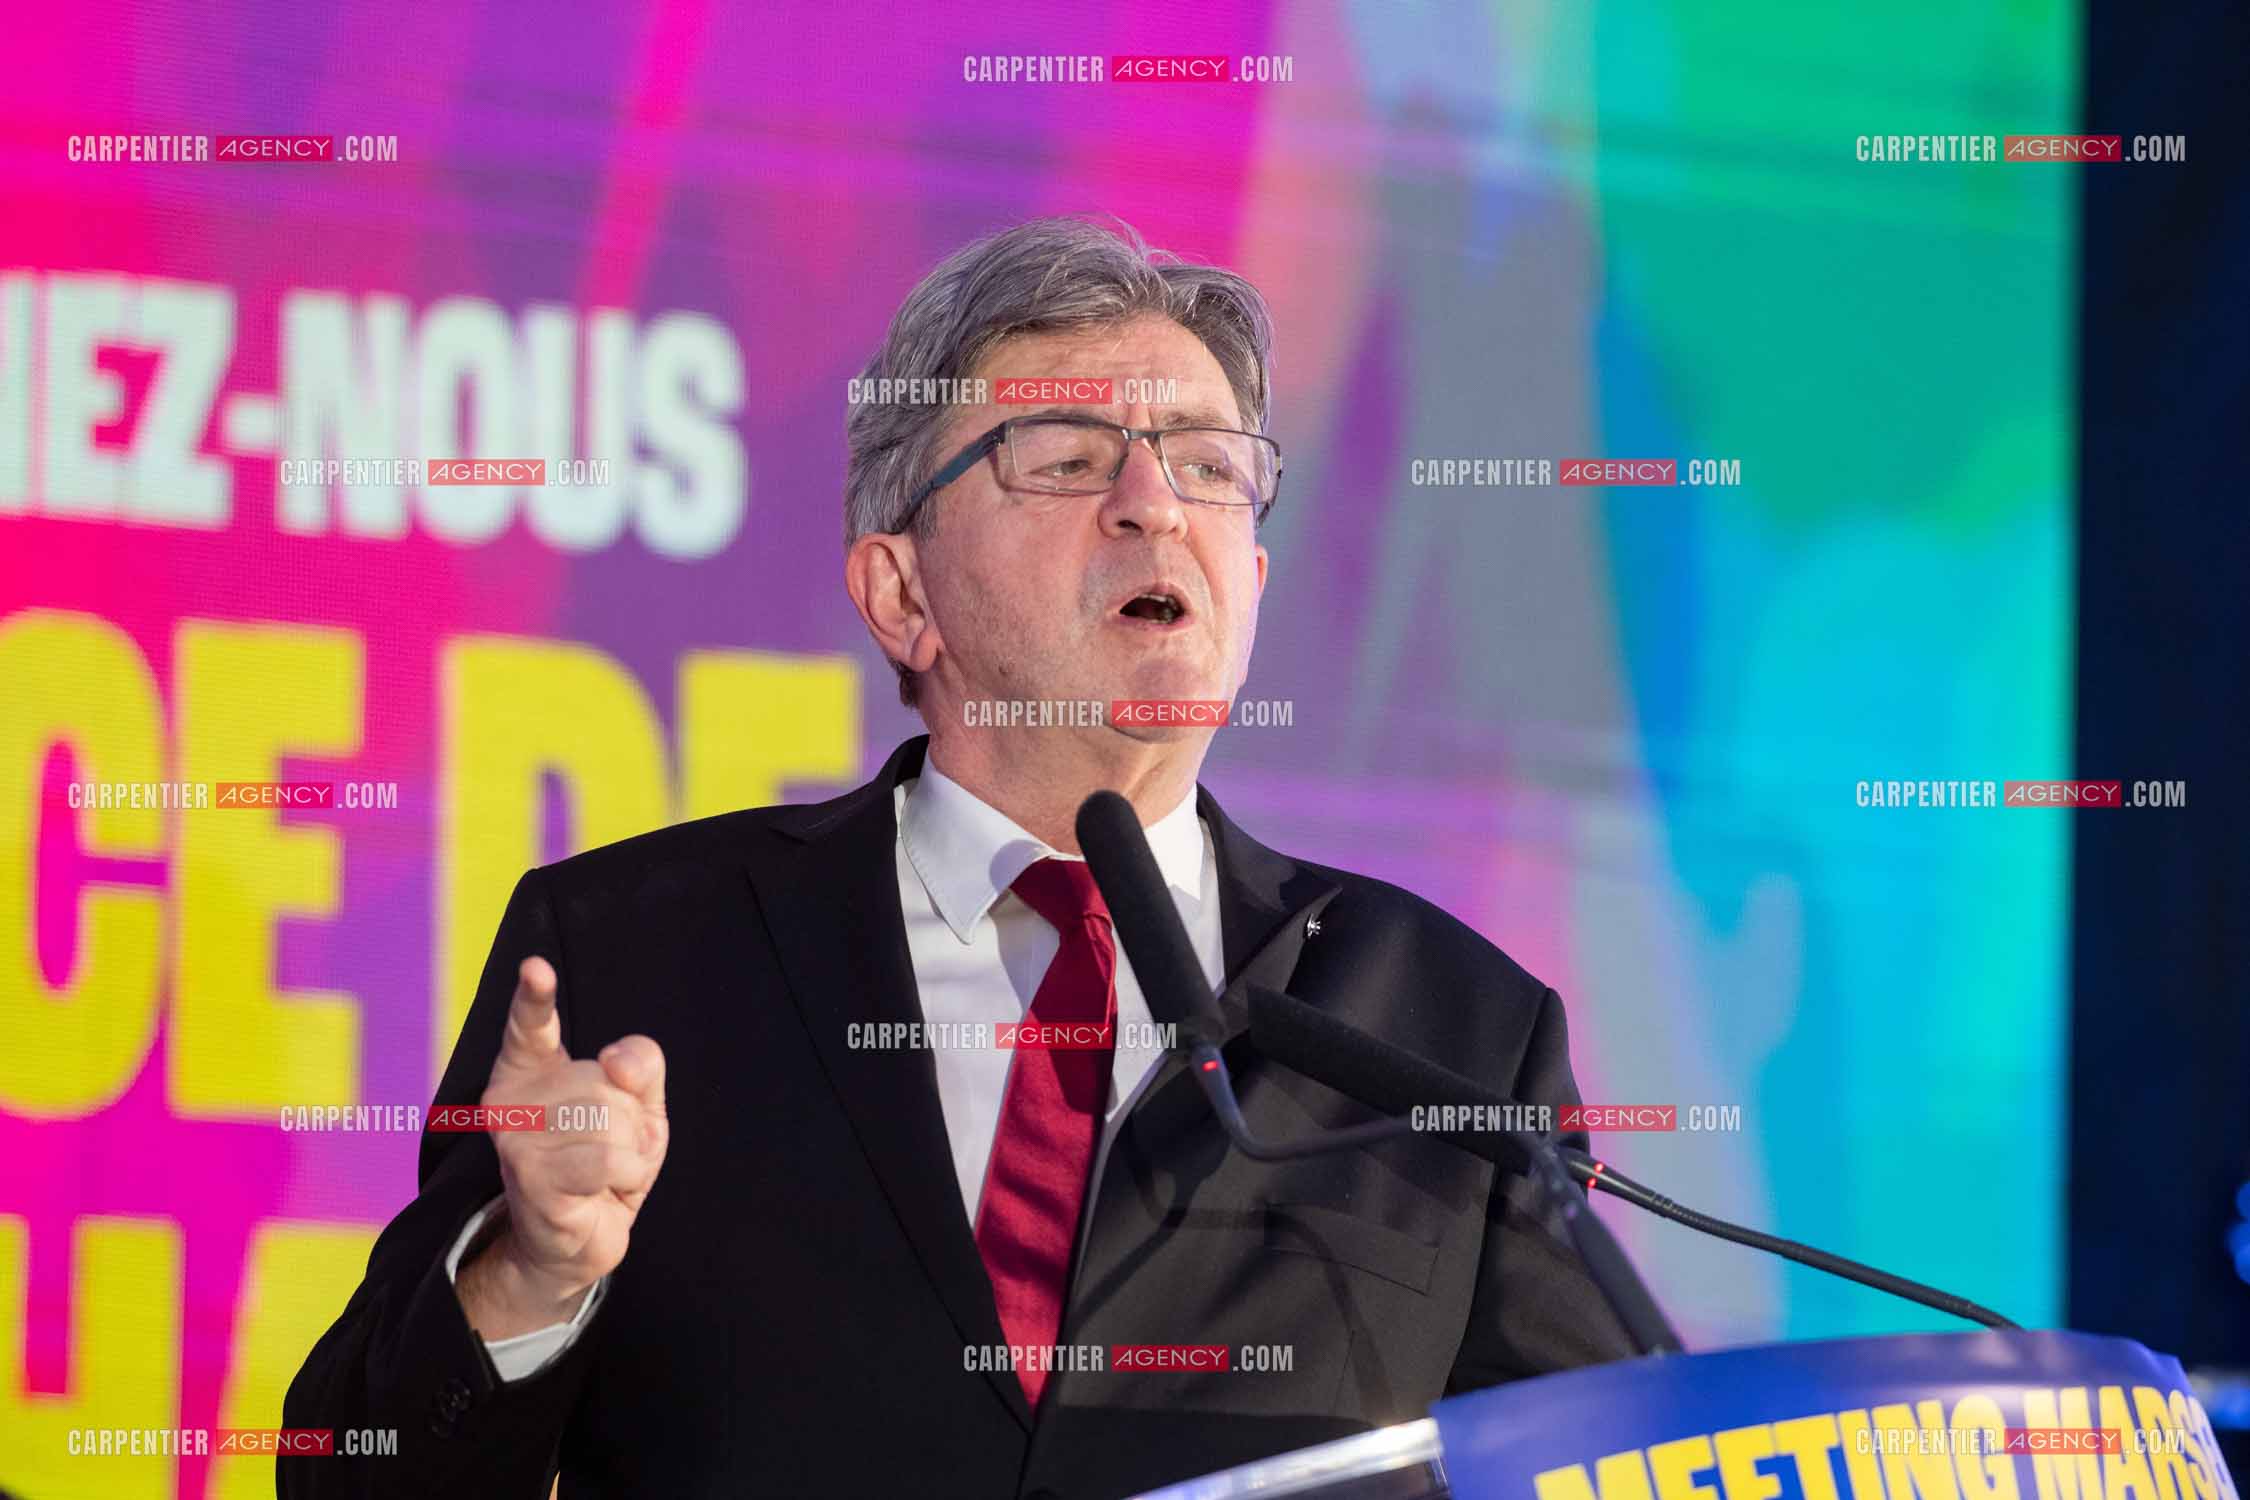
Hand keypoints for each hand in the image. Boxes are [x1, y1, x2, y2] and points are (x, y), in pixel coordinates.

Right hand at [455, 956, 668, 1339]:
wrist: (581, 1241)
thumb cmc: (605, 1163)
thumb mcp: (639, 1107)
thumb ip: (640, 1067)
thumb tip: (615, 1059)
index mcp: (531, 1068)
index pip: (529, 1024)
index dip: (534, 996)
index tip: (535, 967)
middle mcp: (511, 1098)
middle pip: (606, 1080)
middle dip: (631, 1118)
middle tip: (609, 1148)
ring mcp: (516, 1139)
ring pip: (610, 1119)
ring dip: (630, 1151)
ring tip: (604, 1172)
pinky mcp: (532, 1178)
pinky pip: (610, 1158)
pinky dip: (627, 1175)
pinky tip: (604, 1191)